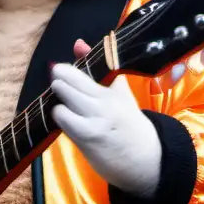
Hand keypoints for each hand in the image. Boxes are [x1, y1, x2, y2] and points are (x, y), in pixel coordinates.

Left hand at [50, 49, 160, 196]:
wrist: (145, 160)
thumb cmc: (129, 126)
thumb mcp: (119, 94)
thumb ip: (98, 70)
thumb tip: (77, 43)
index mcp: (114, 89)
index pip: (88, 66)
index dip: (68, 69)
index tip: (62, 72)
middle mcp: (106, 100)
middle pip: (70, 78)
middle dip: (59, 79)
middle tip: (59, 87)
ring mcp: (96, 118)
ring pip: (63, 96)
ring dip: (57, 99)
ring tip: (64, 105)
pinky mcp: (87, 136)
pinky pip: (62, 118)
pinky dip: (59, 116)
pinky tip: (65, 120)